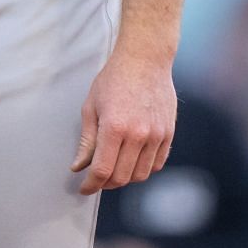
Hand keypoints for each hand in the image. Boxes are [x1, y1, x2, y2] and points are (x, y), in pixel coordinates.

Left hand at [71, 49, 176, 193]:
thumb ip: (86, 141)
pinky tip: (132, 161)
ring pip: (141, 175)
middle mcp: (138, 135)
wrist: (145, 59)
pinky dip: (143, 169)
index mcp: (114, 127)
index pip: (102, 170)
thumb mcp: (91, 106)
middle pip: (122, 177)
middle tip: (97, 178)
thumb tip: (78, 166)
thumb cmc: (114, 79)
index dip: (91, 185)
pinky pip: (156, 164)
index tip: (84, 188)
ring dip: (125, 178)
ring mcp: (156, 135)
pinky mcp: (168, 134)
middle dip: (106, 183)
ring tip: (114, 168)